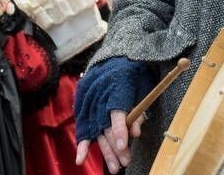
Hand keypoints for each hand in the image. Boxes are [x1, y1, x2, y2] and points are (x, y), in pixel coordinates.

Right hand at [73, 57, 157, 172]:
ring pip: (96, 130)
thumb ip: (139, 109)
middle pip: (105, 124)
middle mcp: (98, 94)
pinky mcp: (82, 108)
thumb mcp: (143, 86)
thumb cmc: (133, 74)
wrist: (112, 60)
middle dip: (115, 146)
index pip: (116, 110)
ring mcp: (88, 102)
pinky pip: (82, 128)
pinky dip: (82, 144)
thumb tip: (136, 133)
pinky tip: (81, 159)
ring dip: (105, 150)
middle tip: (125, 161)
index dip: (119, 128)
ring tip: (115, 168)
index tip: (123, 144)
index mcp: (115, 85)